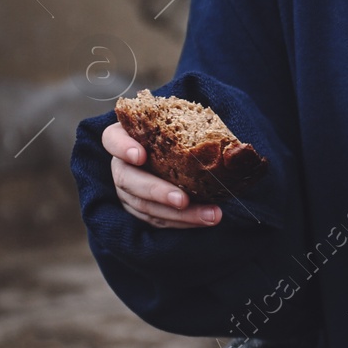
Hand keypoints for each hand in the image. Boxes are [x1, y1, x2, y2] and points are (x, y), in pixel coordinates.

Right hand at [103, 122, 221, 228]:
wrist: (186, 152)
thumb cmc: (185, 133)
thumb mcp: (186, 124)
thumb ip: (195, 128)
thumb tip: (234, 143)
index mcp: (127, 136)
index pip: (113, 139)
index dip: (123, 147)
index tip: (140, 155)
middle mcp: (122, 164)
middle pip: (127, 179)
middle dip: (157, 191)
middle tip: (182, 200)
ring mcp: (128, 190)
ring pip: (144, 206)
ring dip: (179, 214)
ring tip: (210, 216)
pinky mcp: (140, 210)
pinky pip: (157, 220)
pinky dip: (182, 222)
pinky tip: (205, 221)